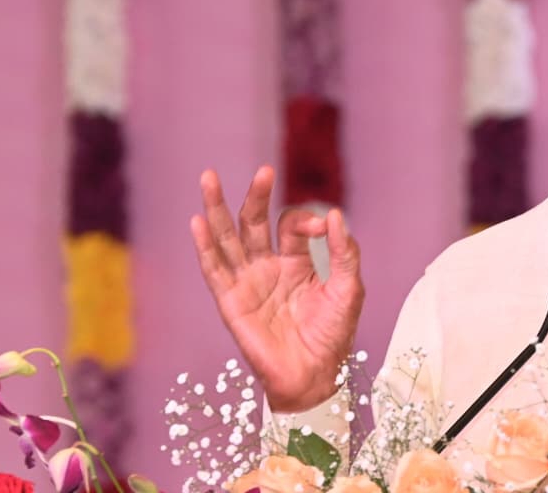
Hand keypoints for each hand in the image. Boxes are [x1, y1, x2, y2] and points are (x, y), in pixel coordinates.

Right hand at [190, 166, 363, 411]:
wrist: (315, 376)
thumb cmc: (333, 335)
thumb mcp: (349, 289)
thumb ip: (344, 252)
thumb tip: (335, 214)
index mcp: (296, 261)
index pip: (291, 225)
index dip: (305, 219)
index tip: (322, 228)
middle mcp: (268, 266)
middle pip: (254, 222)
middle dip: (255, 196)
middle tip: (263, 171)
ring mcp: (247, 282)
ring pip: (228, 238)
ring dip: (217, 208)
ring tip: (208, 178)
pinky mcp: (231, 301)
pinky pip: (215, 269)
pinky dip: (205, 246)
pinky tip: (199, 221)